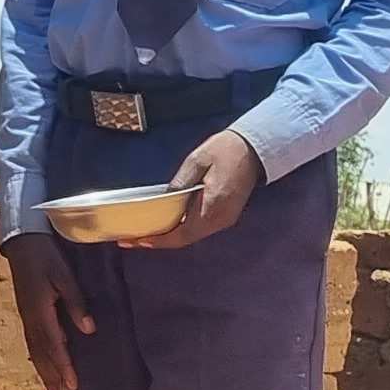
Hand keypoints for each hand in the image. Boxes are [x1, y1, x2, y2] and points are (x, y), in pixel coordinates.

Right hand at [3, 231, 91, 389]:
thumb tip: (89, 330)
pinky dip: (41, 364)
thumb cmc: (46, 257)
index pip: (53, 346)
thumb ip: (76, 303)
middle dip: (56, 380)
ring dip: (48, 377)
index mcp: (40, 312)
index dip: (63, 367)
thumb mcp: (64, 275)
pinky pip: (34, 347)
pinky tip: (47, 373)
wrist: (22, 244)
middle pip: (43, 357)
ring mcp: (27, 320)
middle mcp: (30, 321)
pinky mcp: (27, 317)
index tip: (73, 385)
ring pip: (37, 355)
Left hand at [130, 128, 261, 250]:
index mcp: (213, 206)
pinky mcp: (226, 216)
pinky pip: (200, 229)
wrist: (255, 148)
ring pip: (192, 236)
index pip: (182, 234)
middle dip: (159, 241)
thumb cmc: (226, 150)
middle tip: (133, 240)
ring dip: (170, 237)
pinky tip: (167, 224)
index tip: (138, 241)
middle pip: (185, 239)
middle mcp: (220, 219)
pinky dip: (182, 230)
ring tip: (146, 234)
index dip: (159, 240)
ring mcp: (225, 220)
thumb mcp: (198, 160)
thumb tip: (164, 199)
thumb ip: (180, 181)